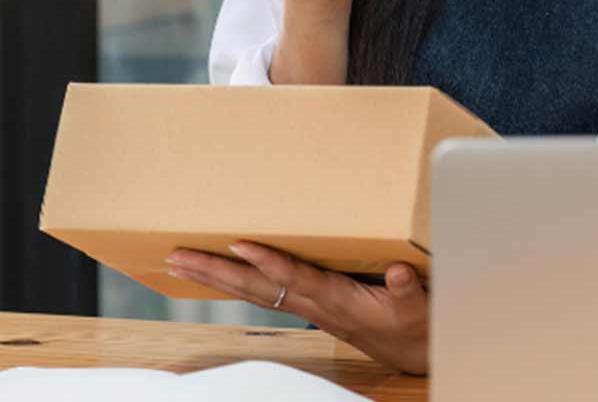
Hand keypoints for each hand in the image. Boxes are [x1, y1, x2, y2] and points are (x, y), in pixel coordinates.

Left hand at [165, 242, 429, 375]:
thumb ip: (408, 291)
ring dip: (215, 278)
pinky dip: (236, 282)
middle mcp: (314, 305)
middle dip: (216, 272)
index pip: (295, 279)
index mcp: (338, 300)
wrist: (414, 353)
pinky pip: (264, 293)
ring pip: (253, 292)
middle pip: (256, 288)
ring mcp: (308, 308)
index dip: (267, 263)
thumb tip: (399, 272)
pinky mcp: (309, 307)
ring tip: (180, 262)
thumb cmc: (416, 326)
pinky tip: (217, 274)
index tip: (237, 245)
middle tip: (178, 256)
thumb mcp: (419, 308)